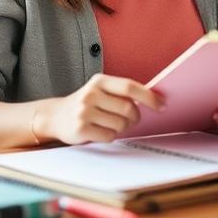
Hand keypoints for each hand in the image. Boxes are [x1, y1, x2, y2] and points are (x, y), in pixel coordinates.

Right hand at [39, 74, 165, 144]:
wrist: (55, 116)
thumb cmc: (86, 103)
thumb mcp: (101, 91)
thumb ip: (123, 93)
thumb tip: (156, 99)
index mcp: (99, 81)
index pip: (129, 87)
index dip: (149, 97)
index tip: (162, 105)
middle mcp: (90, 93)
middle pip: (128, 109)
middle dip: (134, 117)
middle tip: (130, 119)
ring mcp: (84, 111)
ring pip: (120, 124)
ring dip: (121, 128)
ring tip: (109, 123)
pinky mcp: (81, 128)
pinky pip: (109, 136)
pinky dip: (109, 136)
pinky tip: (99, 130)